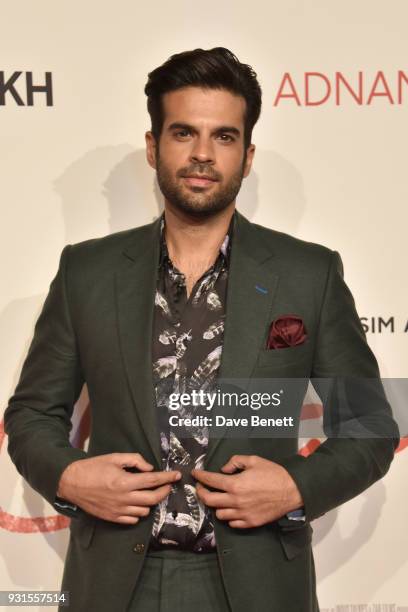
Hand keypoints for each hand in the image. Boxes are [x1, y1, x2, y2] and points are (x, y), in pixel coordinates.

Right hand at [57, 453, 180, 523]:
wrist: (72, 483)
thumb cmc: (93, 467)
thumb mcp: (114, 458)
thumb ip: (135, 461)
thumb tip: (150, 468)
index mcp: (125, 482)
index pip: (153, 481)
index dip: (167, 478)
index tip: (177, 475)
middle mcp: (124, 498)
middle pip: (153, 499)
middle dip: (164, 491)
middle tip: (168, 485)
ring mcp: (118, 510)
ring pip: (145, 511)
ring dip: (151, 502)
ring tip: (150, 493)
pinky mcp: (112, 518)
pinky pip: (133, 519)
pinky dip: (139, 512)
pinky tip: (138, 503)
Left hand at [192, 454, 302, 528]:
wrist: (292, 491)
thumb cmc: (273, 474)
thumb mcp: (253, 460)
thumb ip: (235, 461)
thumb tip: (224, 469)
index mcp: (235, 484)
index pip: (211, 481)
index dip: (200, 476)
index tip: (195, 474)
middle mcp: (236, 501)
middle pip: (209, 500)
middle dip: (201, 493)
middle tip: (201, 487)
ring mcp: (242, 514)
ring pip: (219, 514)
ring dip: (216, 505)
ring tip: (218, 498)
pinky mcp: (250, 522)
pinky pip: (232, 523)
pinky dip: (228, 517)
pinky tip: (230, 509)